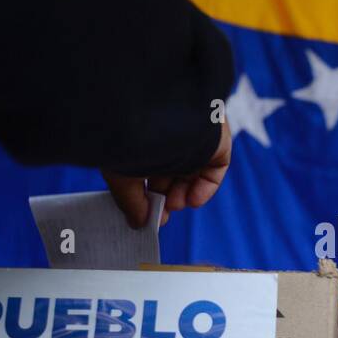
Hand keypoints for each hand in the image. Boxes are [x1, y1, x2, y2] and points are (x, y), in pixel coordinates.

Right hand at [103, 120, 230, 228]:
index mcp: (143, 135)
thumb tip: (138, 224)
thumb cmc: (130, 139)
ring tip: (174, 203)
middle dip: (165, 196)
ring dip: (183, 195)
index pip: (149, 168)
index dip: (149, 194)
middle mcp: (169, 134)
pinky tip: (192, 200)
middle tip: (160, 212)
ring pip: (193, 174)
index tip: (147, 214)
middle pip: (172, 173)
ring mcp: (194, 137)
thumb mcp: (122, 175)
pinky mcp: (216, 141)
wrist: (156, 113)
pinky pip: (215, 169)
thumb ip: (131, 202)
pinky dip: (205, 188)